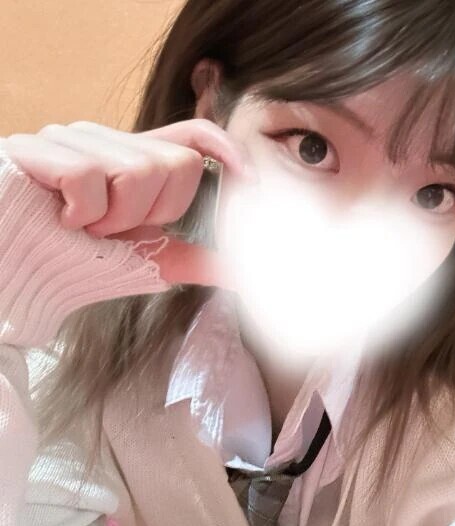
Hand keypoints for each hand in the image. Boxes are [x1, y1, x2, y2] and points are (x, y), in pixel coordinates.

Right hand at [0, 119, 252, 286]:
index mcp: (135, 162)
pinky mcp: (38, 148)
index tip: (248, 179)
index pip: (191, 136)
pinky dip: (81, 212)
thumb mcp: (144, 260)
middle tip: (114, 230)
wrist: (20, 277)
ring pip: (138, 170)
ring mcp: (72, 139)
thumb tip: (239, 271)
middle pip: (175, 163)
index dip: (225, 150)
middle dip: (152, 213)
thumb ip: (190, 258)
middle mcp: (108, 142)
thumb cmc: (76, 263)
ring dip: (115, 219)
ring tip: (84, 227)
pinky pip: (90, 177)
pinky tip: (62, 218)